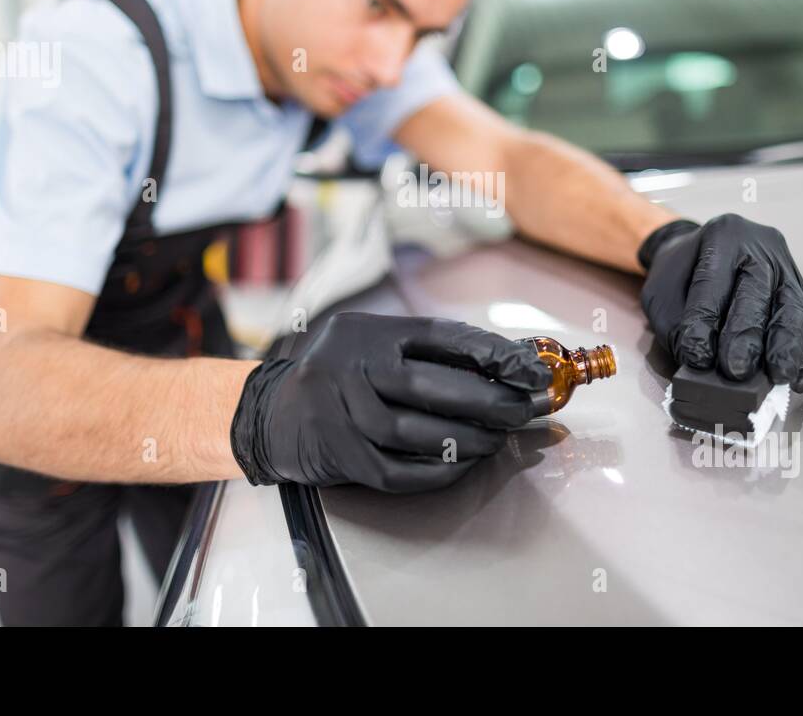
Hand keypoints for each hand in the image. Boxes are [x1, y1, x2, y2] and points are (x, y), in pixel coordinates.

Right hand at [230, 312, 551, 492]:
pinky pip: (393, 470)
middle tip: (526, 410)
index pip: (440, 335)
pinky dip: (433, 472)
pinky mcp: (333, 451)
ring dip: (464, 439)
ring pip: (411, 431)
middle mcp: (348, 363)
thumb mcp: (376, 347)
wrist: (270, 414)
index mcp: (369, 331)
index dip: (491, 353)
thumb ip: (431, 354)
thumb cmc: (342, 379)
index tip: (532, 370)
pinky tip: (461, 465)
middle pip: (428, 384)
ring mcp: (335, 408)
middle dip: (488, 400)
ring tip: (497, 440)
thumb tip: (509, 365)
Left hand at [638, 214, 802, 391]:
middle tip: (736, 372)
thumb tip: (701, 366)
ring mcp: (787, 266)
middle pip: (758, 291)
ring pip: (794, 307)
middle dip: (748, 336)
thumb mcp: (661, 294)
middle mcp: (760, 245)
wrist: (700, 254)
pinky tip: (798, 378)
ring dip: (788, 348)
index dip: (705, 322)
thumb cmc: (680, 276)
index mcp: (721, 236)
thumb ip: (676, 327)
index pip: (712, 281)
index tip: (698, 358)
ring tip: (778, 378)